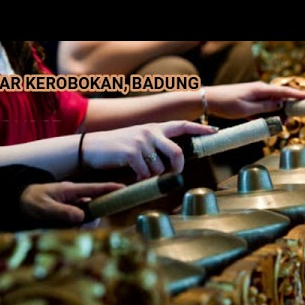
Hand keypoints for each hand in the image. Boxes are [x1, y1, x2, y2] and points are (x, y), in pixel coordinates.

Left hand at [21, 181, 124, 224]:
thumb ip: (62, 212)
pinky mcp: (67, 217)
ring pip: (87, 217)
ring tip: (65, 228)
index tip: (125, 189)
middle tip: (86, 224)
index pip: (94, 189)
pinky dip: (75, 229)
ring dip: (83, 225)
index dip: (110, 189)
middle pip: (95, 206)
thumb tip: (82, 217)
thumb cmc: (28, 201)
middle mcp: (74, 199)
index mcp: (70, 190)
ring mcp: (71, 208)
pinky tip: (62, 230)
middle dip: (95, 216)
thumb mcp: (43, 206)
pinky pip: (78, 224)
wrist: (15, 203)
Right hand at [81, 120, 216, 180]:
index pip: (181, 125)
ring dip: (150, 175)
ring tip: (137, 171)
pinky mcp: (132, 153)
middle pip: (177, 153)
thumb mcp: (137, 141)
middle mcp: (150, 132)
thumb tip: (171, 164)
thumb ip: (155, 147)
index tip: (214, 131)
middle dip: (176, 168)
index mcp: (154, 128)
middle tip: (171, 174)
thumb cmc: (115, 149)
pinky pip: (145, 173)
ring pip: (160, 168)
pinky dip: (139, 178)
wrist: (90, 148)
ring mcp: (141, 141)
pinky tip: (131, 175)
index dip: (199, 130)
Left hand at [204, 81, 304, 118]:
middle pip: (282, 99)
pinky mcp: (250, 102)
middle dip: (289, 109)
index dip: (301, 95)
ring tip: (279, 125)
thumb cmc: (227, 104)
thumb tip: (281, 104)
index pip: (286, 92)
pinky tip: (267, 124)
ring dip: (277, 115)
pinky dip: (267, 116)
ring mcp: (256, 95)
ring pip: (273, 105)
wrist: (209, 100)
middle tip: (293, 119)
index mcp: (261, 90)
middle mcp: (261, 90)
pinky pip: (264, 109)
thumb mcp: (247, 109)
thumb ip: (265, 107)